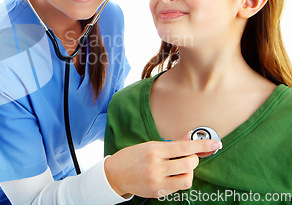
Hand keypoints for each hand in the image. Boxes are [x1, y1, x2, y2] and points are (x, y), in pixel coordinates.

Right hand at [104, 138, 221, 198]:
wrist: (115, 174)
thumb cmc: (131, 157)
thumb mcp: (150, 145)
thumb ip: (172, 143)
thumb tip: (190, 137)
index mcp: (153, 150)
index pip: (183, 147)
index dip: (201, 145)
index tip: (215, 144)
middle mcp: (156, 166)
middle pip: (189, 164)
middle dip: (193, 159)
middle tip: (188, 157)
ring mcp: (157, 181)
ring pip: (187, 178)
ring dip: (189, 172)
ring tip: (181, 168)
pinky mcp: (158, 192)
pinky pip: (178, 187)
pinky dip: (180, 180)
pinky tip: (172, 175)